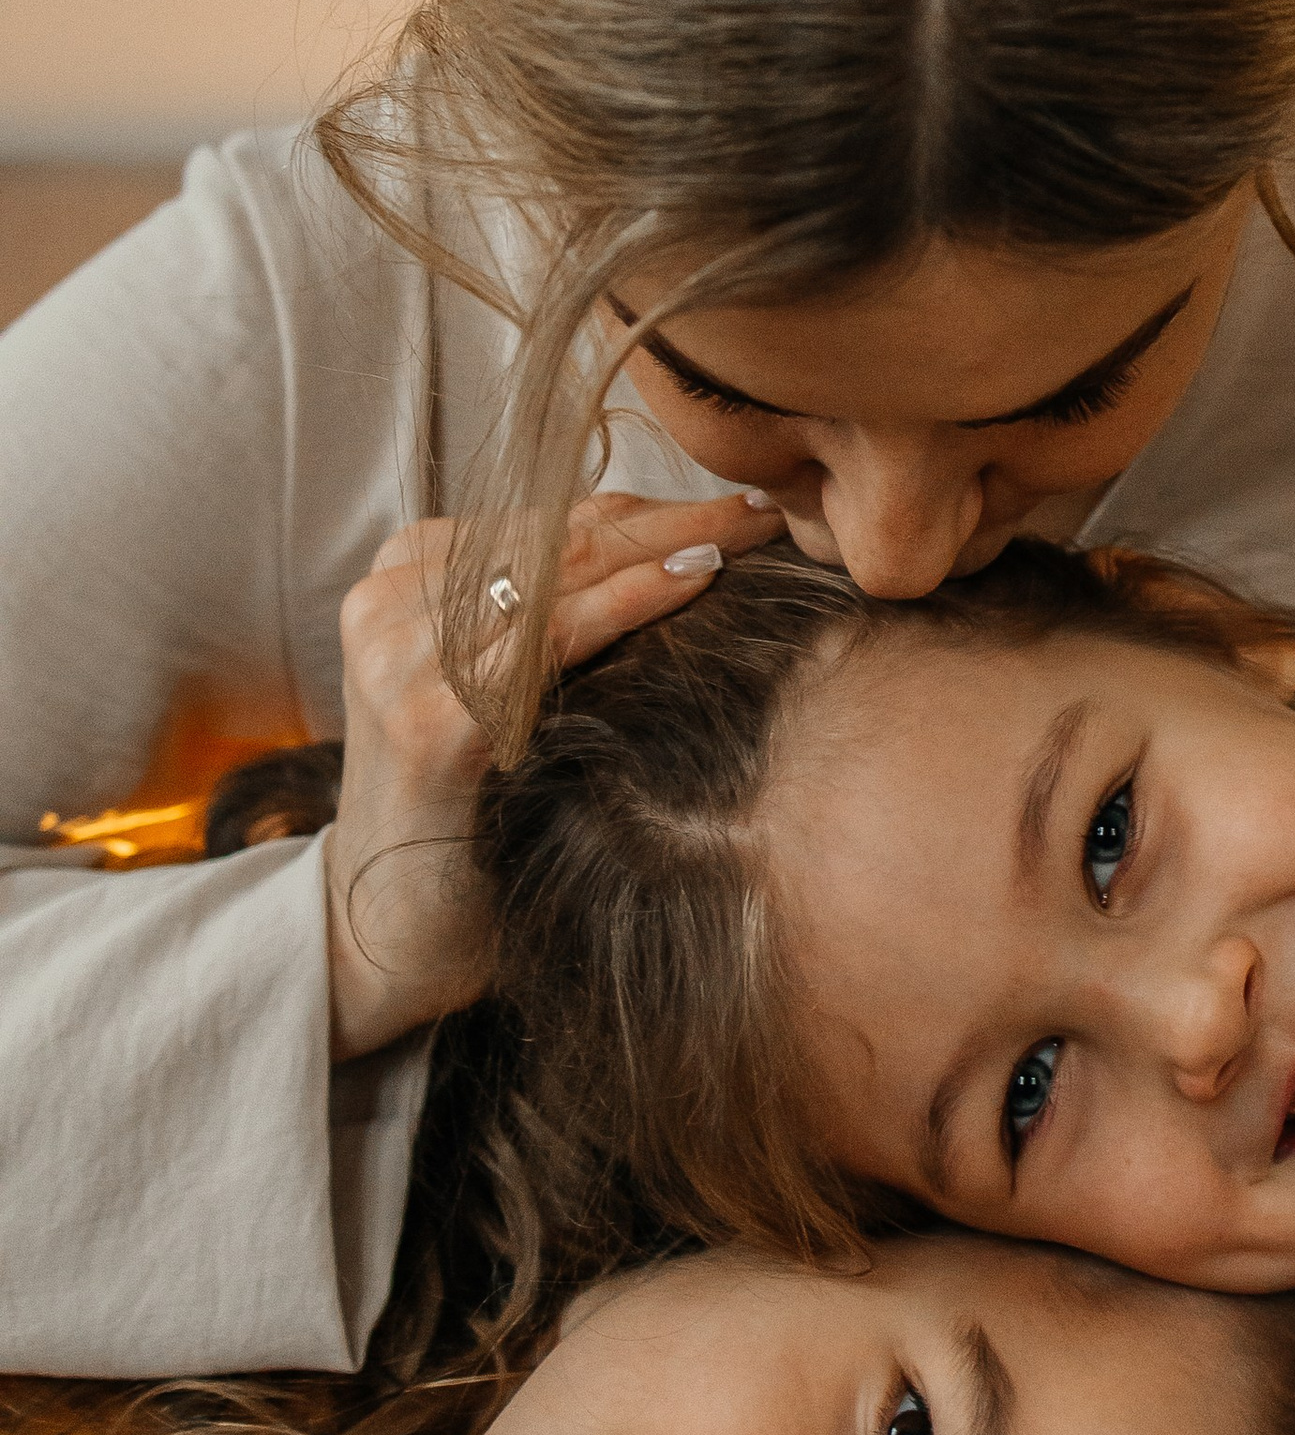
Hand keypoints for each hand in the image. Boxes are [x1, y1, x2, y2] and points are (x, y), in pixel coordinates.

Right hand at [325, 489, 780, 1059]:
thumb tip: (684, 555)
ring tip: (757, 529)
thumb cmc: (467, 818)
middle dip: (676, 513)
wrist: (384, 936)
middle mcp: (387, 603)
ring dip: (672, 541)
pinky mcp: (430, 718)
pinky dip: (633, 601)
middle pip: (563, 536)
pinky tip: (699, 578)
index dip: (650, 505)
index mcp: (400, 583)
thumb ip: (550, 626)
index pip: (550, 521)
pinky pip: (555, 635)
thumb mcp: (497, 698)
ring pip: (565, 571)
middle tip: (771, 502)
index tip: (742, 498)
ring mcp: (401, 656)